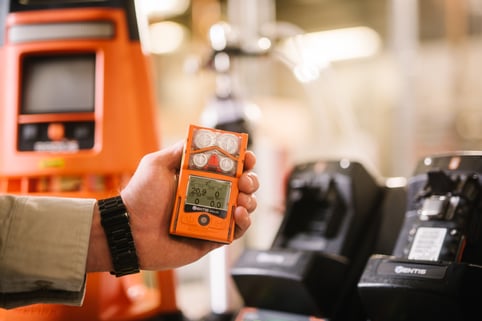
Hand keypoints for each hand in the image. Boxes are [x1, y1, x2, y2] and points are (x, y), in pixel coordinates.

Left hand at [119, 140, 258, 269]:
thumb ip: (178, 151)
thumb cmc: (140, 198)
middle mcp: (208, 197)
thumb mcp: (156, 164)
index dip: (242, 161)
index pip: (228, 167)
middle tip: (244, 180)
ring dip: (249, 200)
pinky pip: (237, 231)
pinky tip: (238, 214)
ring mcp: (212, 217)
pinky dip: (244, 222)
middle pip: (242, 186)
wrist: (130, 230)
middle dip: (250, 180)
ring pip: (244, 207)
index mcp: (198, 179)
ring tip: (240, 198)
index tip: (246, 157)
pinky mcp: (212, 238)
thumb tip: (199, 139)